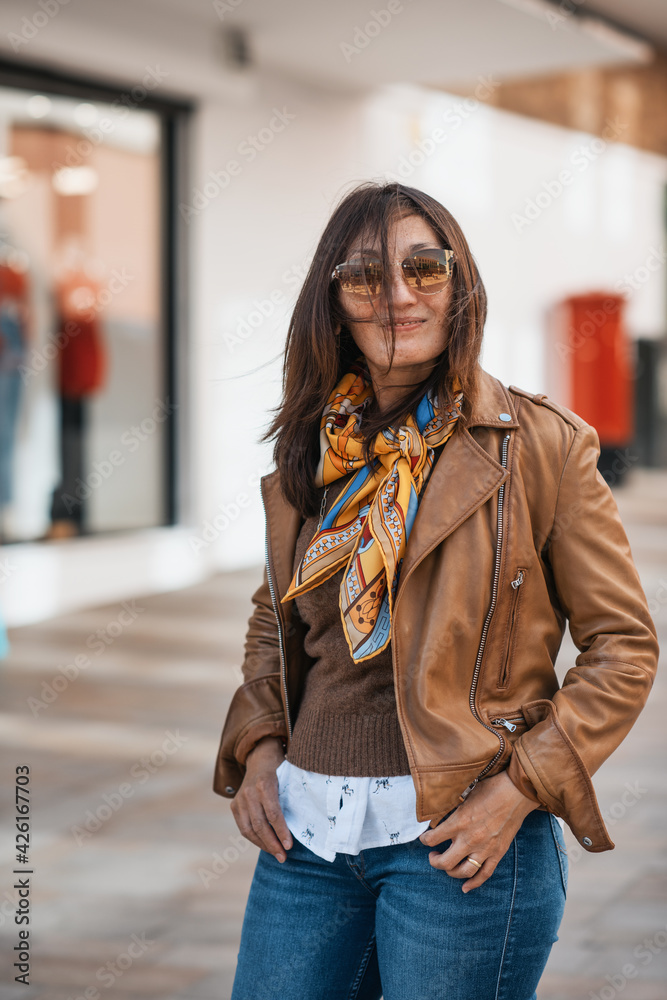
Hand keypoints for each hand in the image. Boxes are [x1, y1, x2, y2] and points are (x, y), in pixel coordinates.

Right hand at [230, 736, 292, 862]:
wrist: (260, 758)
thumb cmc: (280, 771)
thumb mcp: (288, 778)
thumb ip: (292, 798)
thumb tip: (306, 825)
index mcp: (265, 783)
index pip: (273, 813)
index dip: (281, 831)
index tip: (290, 846)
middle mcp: (249, 792)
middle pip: (260, 825)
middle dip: (273, 844)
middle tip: (284, 857)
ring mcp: (240, 799)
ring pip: (249, 830)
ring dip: (263, 845)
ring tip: (277, 854)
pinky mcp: (234, 805)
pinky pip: (243, 828)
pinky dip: (255, 839)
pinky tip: (266, 845)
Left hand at [419, 770, 539, 892]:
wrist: (517, 792)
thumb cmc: (490, 788)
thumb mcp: (465, 793)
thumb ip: (452, 807)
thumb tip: (439, 812)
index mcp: (459, 822)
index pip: (433, 838)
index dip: (425, 840)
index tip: (425, 838)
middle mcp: (470, 839)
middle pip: (445, 862)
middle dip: (435, 861)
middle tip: (433, 855)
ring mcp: (485, 849)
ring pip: (463, 872)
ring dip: (451, 872)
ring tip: (447, 866)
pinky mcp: (498, 853)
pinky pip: (484, 874)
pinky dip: (473, 883)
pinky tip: (465, 888)